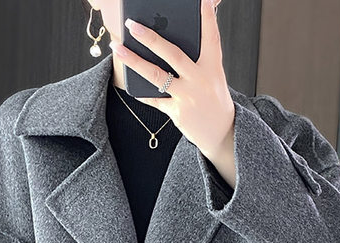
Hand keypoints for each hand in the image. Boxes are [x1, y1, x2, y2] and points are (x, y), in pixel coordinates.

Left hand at [108, 0, 234, 159]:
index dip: (206, 17)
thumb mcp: (213, 75)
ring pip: (156, 76)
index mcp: (213, 66)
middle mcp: (200, 80)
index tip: (199, 0)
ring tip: (118, 49)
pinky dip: (142, 93)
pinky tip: (131, 85)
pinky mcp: (177, 112)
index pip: (210, 37)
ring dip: (134, 61)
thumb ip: (201, 57)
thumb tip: (178, 36)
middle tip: (133, 25)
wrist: (221, 132)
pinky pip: (154, 99)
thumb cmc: (213, 98)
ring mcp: (187, 97)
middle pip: (173, 54)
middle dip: (151, 38)